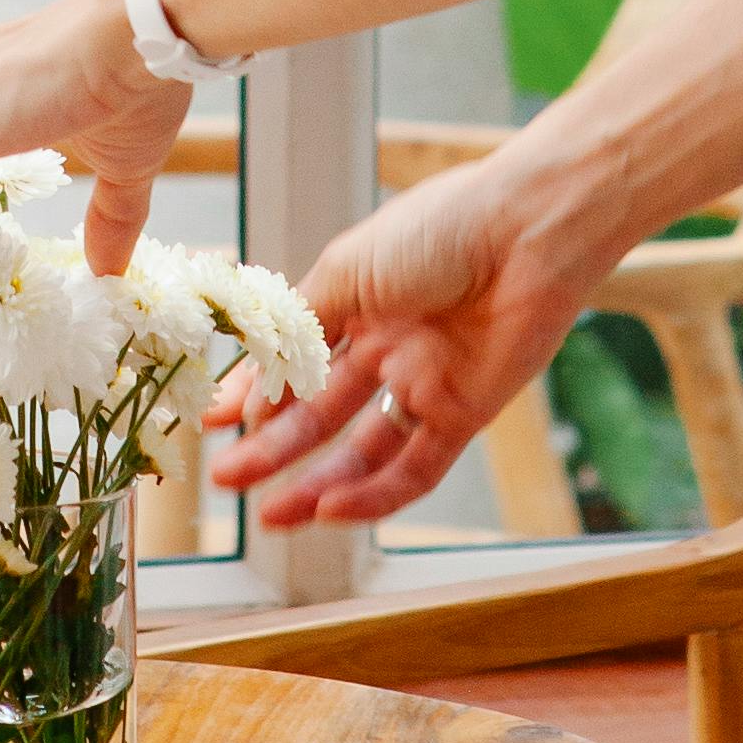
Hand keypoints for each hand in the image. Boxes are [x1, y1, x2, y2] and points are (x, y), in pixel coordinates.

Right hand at [207, 154, 603, 527]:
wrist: (529, 231)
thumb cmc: (441, 228)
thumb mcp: (349, 266)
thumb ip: (301, 322)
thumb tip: (255, 372)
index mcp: (358, 303)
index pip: (296, 362)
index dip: (255, 394)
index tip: (213, 421)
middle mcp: (388, 347)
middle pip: (321, 414)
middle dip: (271, 449)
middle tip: (226, 479)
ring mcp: (426, 383)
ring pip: (362, 451)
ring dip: (315, 485)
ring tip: (268, 514)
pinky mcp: (466, 414)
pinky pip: (415, 468)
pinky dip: (373, 494)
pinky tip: (329, 509)